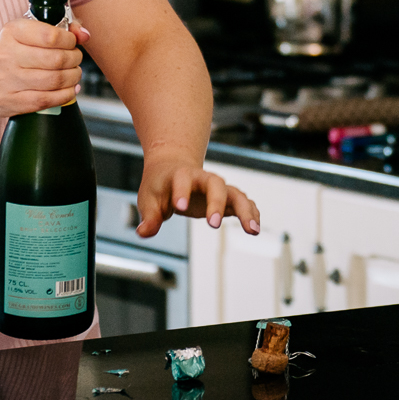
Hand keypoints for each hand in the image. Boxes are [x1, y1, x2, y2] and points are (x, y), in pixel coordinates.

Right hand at [0, 16, 86, 119]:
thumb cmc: (10, 54)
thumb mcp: (26, 34)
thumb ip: (58, 29)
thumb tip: (84, 34)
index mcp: (11, 32)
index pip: (50, 36)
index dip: (69, 40)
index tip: (72, 42)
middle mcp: (6, 55)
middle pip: (56, 59)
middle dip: (74, 59)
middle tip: (75, 59)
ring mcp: (6, 80)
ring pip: (54, 80)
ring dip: (73, 77)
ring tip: (74, 73)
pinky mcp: (10, 102)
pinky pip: (46, 100)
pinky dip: (65, 95)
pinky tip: (69, 89)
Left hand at [136, 156, 260, 238]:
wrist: (173, 166)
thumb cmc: (160, 184)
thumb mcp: (149, 198)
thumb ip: (149, 216)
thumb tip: (143, 233)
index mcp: (181, 175)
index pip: (182, 180)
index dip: (181, 191)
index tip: (179, 207)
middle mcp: (203, 178)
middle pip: (216, 184)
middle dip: (216, 202)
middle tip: (213, 224)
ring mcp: (217, 187)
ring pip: (235, 193)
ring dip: (245, 210)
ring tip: (252, 231)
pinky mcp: (225, 198)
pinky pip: (242, 203)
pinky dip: (251, 213)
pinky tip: (255, 229)